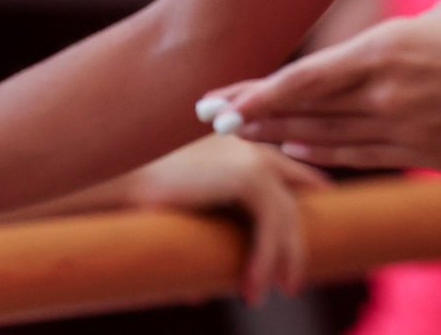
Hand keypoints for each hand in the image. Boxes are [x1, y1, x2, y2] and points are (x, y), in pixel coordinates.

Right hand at [121, 136, 326, 303]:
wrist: (119, 177)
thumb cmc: (137, 198)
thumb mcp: (177, 216)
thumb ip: (195, 247)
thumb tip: (200, 292)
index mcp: (240, 147)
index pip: (286, 167)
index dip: (306, 183)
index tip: (320, 197)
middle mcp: (253, 148)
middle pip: (289, 200)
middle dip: (294, 241)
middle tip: (293, 279)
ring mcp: (255, 160)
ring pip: (284, 218)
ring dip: (280, 260)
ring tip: (277, 293)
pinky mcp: (249, 177)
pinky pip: (271, 225)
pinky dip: (265, 259)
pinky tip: (254, 288)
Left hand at [204, 0, 440, 169]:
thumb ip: (402, 37)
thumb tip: (377, 55)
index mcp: (394, 46)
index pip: (306, 76)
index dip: (257, 90)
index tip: (220, 96)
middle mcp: (393, 92)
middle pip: (307, 110)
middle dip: (257, 114)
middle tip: (215, 118)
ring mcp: (413, 129)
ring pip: (330, 137)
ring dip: (284, 136)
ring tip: (248, 135)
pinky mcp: (435, 154)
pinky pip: (367, 155)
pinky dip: (328, 152)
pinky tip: (301, 150)